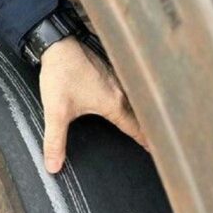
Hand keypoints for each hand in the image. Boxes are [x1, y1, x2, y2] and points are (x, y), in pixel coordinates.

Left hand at [39, 37, 147, 172]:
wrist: (58, 44)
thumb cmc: (60, 74)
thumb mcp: (56, 112)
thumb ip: (55, 141)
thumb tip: (53, 167)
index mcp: (113, 104)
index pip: (136, 129)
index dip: (147, 142)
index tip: (158, 153)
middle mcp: (121, 91)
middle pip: (141, 115)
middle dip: (149, 129)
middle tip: (160, 143)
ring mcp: (118, 79)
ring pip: (136, 101)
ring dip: (143, 113)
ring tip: (150, 126)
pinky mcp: (110, 72)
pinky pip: (128, 90)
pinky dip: (133, 100)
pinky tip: (131, 104)